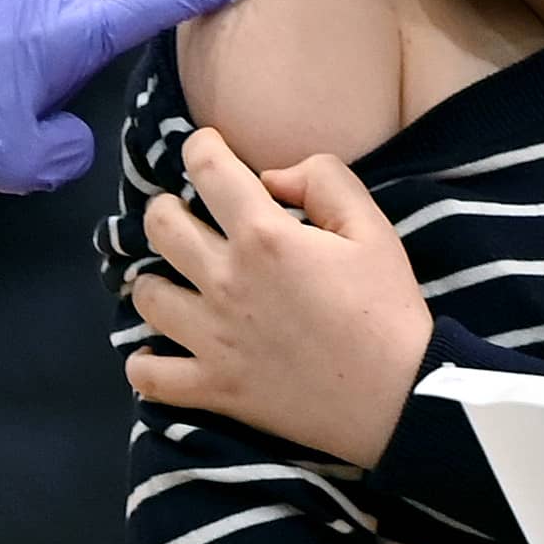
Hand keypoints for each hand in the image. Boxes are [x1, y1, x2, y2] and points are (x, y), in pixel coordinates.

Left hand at [125, 129, 430, 467]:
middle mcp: (225, 281)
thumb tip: (270, 176)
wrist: (399, 397)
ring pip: (147, 296)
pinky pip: (149, 376)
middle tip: (186, 216)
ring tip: (176, 281)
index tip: (207, 149)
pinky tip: (158, 352)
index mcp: (264, 237)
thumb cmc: (388, 310)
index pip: (207, 168)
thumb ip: (324, 181)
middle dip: (167, 208)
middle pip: (159, 226)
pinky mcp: (213, 387)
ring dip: (155, 280)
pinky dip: (144, 364)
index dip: (200, 146)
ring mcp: (212, 338)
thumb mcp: (373, 228)